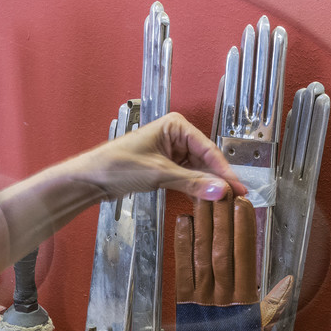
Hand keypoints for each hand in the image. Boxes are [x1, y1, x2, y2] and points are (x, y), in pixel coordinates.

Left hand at [67, 112, 247, 201]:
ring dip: (207, 186)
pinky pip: (187, 177)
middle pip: (206, 160)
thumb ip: (192, 182)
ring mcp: (171, 151)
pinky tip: (205, 201)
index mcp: (176, 126)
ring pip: (198, 170)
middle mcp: (176, 135)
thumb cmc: (118, 165)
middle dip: (217, 180)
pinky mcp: (165, 166)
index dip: (225, 171)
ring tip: (222, 204)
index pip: (208, 149)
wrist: (92, 178)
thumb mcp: (159, 174)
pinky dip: (195, 189)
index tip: (238, 188)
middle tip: (235, 199)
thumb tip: (221, 190)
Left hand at [171, 195, 262, 330]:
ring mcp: (202, 298)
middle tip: (221, 192)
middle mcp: (223, 296)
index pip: (245, 257)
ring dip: (204, 225)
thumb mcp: (259, 326)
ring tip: (204, 199)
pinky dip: (181, 245)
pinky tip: (183, 223)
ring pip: (204, 255)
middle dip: (223, 220)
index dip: (244, 230)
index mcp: (244, 300)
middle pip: (223, 251)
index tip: (244, 206)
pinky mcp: (183, 301)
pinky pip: (182, 269)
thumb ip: (273, 302)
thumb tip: (289, 281)